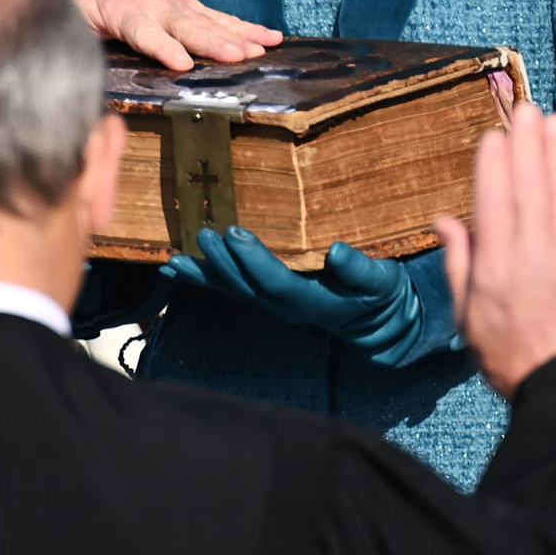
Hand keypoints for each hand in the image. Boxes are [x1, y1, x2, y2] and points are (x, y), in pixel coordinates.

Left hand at [51, 0, 278, 70]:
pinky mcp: (190, 4)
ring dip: (238, 35)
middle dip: (214, 42)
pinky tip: (270, 37)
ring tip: (262, 48)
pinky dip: (246, 27)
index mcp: (122, 11)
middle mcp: (155, 5)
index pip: (144, 32)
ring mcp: (176, 3)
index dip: (163, 47)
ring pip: (210, 20)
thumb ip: (83, 40)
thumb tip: (83, 68)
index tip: (182, 63)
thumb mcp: (74, 18)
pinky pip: (220, 17)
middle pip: (187, 27)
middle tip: (239, 56)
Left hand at [166, 228, 441, 364]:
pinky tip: (173, 268)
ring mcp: (270, 303)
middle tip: (202, 233)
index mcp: (313, 301)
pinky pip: (227, 288)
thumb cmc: (380, 294)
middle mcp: (285, 306)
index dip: (254, 260)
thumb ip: (360, 270)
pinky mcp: (263, 296)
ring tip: (174, 260)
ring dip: (202, 273)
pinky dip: (200, 278)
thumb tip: (338, 251)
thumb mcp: (382, 281)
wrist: (376, 321)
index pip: (277, 282)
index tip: (235, 234)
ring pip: (230, 289)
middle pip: (246, 286)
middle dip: (222, 261)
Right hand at [433, 104, 555, 400]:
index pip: (493, 206)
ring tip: (553, 121)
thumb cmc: (506, 353)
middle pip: (529, 192)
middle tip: (526, 110)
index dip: (495, 167)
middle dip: (527, 147)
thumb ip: (458, 262)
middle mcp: (531, 261)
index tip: (494, 136)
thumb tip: (444, 220)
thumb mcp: (465, 313)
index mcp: (494, 271)